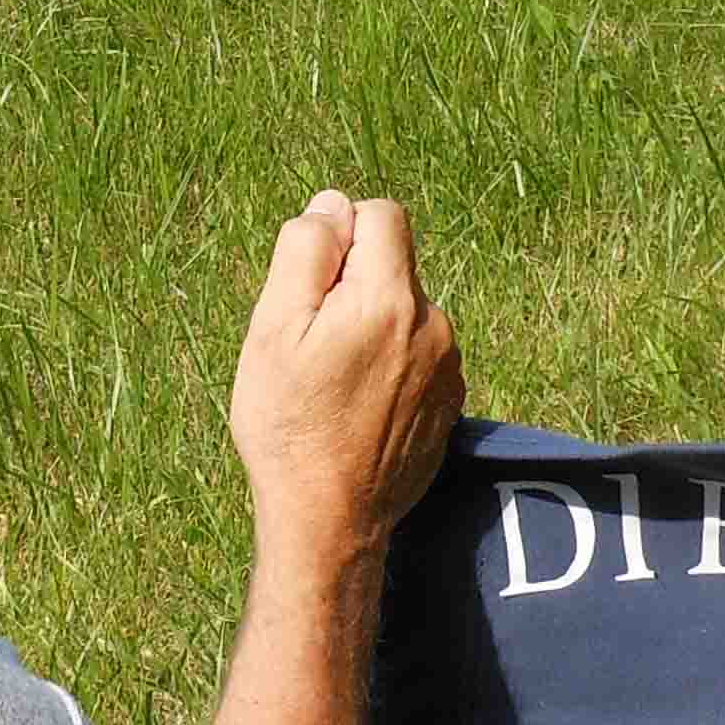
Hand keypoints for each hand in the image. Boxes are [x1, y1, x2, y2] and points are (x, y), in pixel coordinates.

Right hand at [228, 190, 463, 566]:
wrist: (329, 520)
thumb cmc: (289, 425)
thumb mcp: (273, 329)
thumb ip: (307, 252)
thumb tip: (333, 204)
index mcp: (390, 299)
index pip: (381, 214)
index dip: (339, 235)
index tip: (311, 288)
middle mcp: (434, 325)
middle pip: (394, 265)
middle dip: (353, 285)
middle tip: (313, 344)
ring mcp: (449, 366)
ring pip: (405, 311)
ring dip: (373, 326)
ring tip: (335, 382)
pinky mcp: (451, 400)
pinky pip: (419, 353)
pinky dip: (391, 364)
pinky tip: (359, 406)